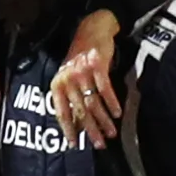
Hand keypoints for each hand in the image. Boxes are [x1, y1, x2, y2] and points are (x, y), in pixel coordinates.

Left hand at [48, 9, 124, 145]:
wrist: (91, 30)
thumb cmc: (79, 58)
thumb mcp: (69, 77)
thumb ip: (71, 98)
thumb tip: (78, 124)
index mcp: (57, 85)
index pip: (61, 112)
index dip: (68, 129)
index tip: (74, 145)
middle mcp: (67, 80)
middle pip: (80, 111)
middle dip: (90, 130)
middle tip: (100, 144)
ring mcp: (82, 73)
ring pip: (93, 103)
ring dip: (104, 120)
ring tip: (111, 132)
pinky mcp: (97, 66)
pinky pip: (105, 89)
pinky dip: (112, 103)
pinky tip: (118, 114)